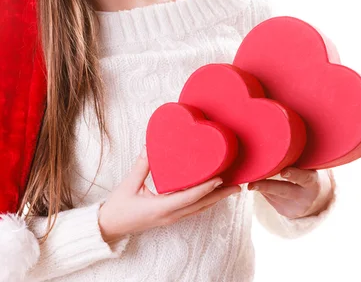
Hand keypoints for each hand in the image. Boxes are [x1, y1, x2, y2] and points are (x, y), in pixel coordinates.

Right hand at [98, 146, 241, 242]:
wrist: (109, 226)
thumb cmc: (118, 207)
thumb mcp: (129, 184)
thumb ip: (142, 165)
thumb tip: (150, 146)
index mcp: (161, 208)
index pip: (189, 197)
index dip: (206, 188)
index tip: (220, 178)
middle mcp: (170, 215)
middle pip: (201, 205)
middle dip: (220, 195)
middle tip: (238, 185)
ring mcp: (171, 218)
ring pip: (199, 208)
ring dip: (215, 198)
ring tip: (231, 188)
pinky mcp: (169, 216)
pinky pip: (192, 209)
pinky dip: (204, 200)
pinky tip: (212, 193)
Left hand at [247, 167, 333, 218]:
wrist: (314, 199)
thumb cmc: (306, 173)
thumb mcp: (307, 168)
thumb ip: (296, 160)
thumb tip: (276, 146)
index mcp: (313, 183)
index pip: (305, 178)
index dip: (294, 174)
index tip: (283, 172)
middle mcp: (305, 197)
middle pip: (284, 191)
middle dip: (266, 187)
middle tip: (251, 185)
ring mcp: (295, 208)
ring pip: (273, 196)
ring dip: (261, 186)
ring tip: (250, 180)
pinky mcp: (285, 213)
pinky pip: (270, 199)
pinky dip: (263, 190)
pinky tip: (259, 184)